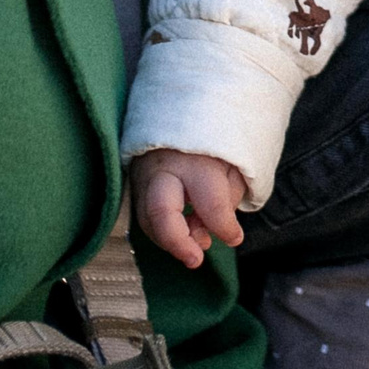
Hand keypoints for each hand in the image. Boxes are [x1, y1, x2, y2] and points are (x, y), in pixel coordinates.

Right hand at [130, 149, 245, 268]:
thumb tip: (210, 235)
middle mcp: (164, 167)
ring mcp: (143, 173)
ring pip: (146, 219)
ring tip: (194, 245)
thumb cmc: (215, 141)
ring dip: (169, 240)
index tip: (235, 237)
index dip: (225, 227)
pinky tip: (181, 231)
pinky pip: (142, 213)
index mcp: (197, 160)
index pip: (210, 203)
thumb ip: (225, 200)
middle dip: (178, 242)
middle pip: (160, 212)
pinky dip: (160, 229)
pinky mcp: (133, 180)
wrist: (184, 109)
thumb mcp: (233, 164)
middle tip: (196, 260)